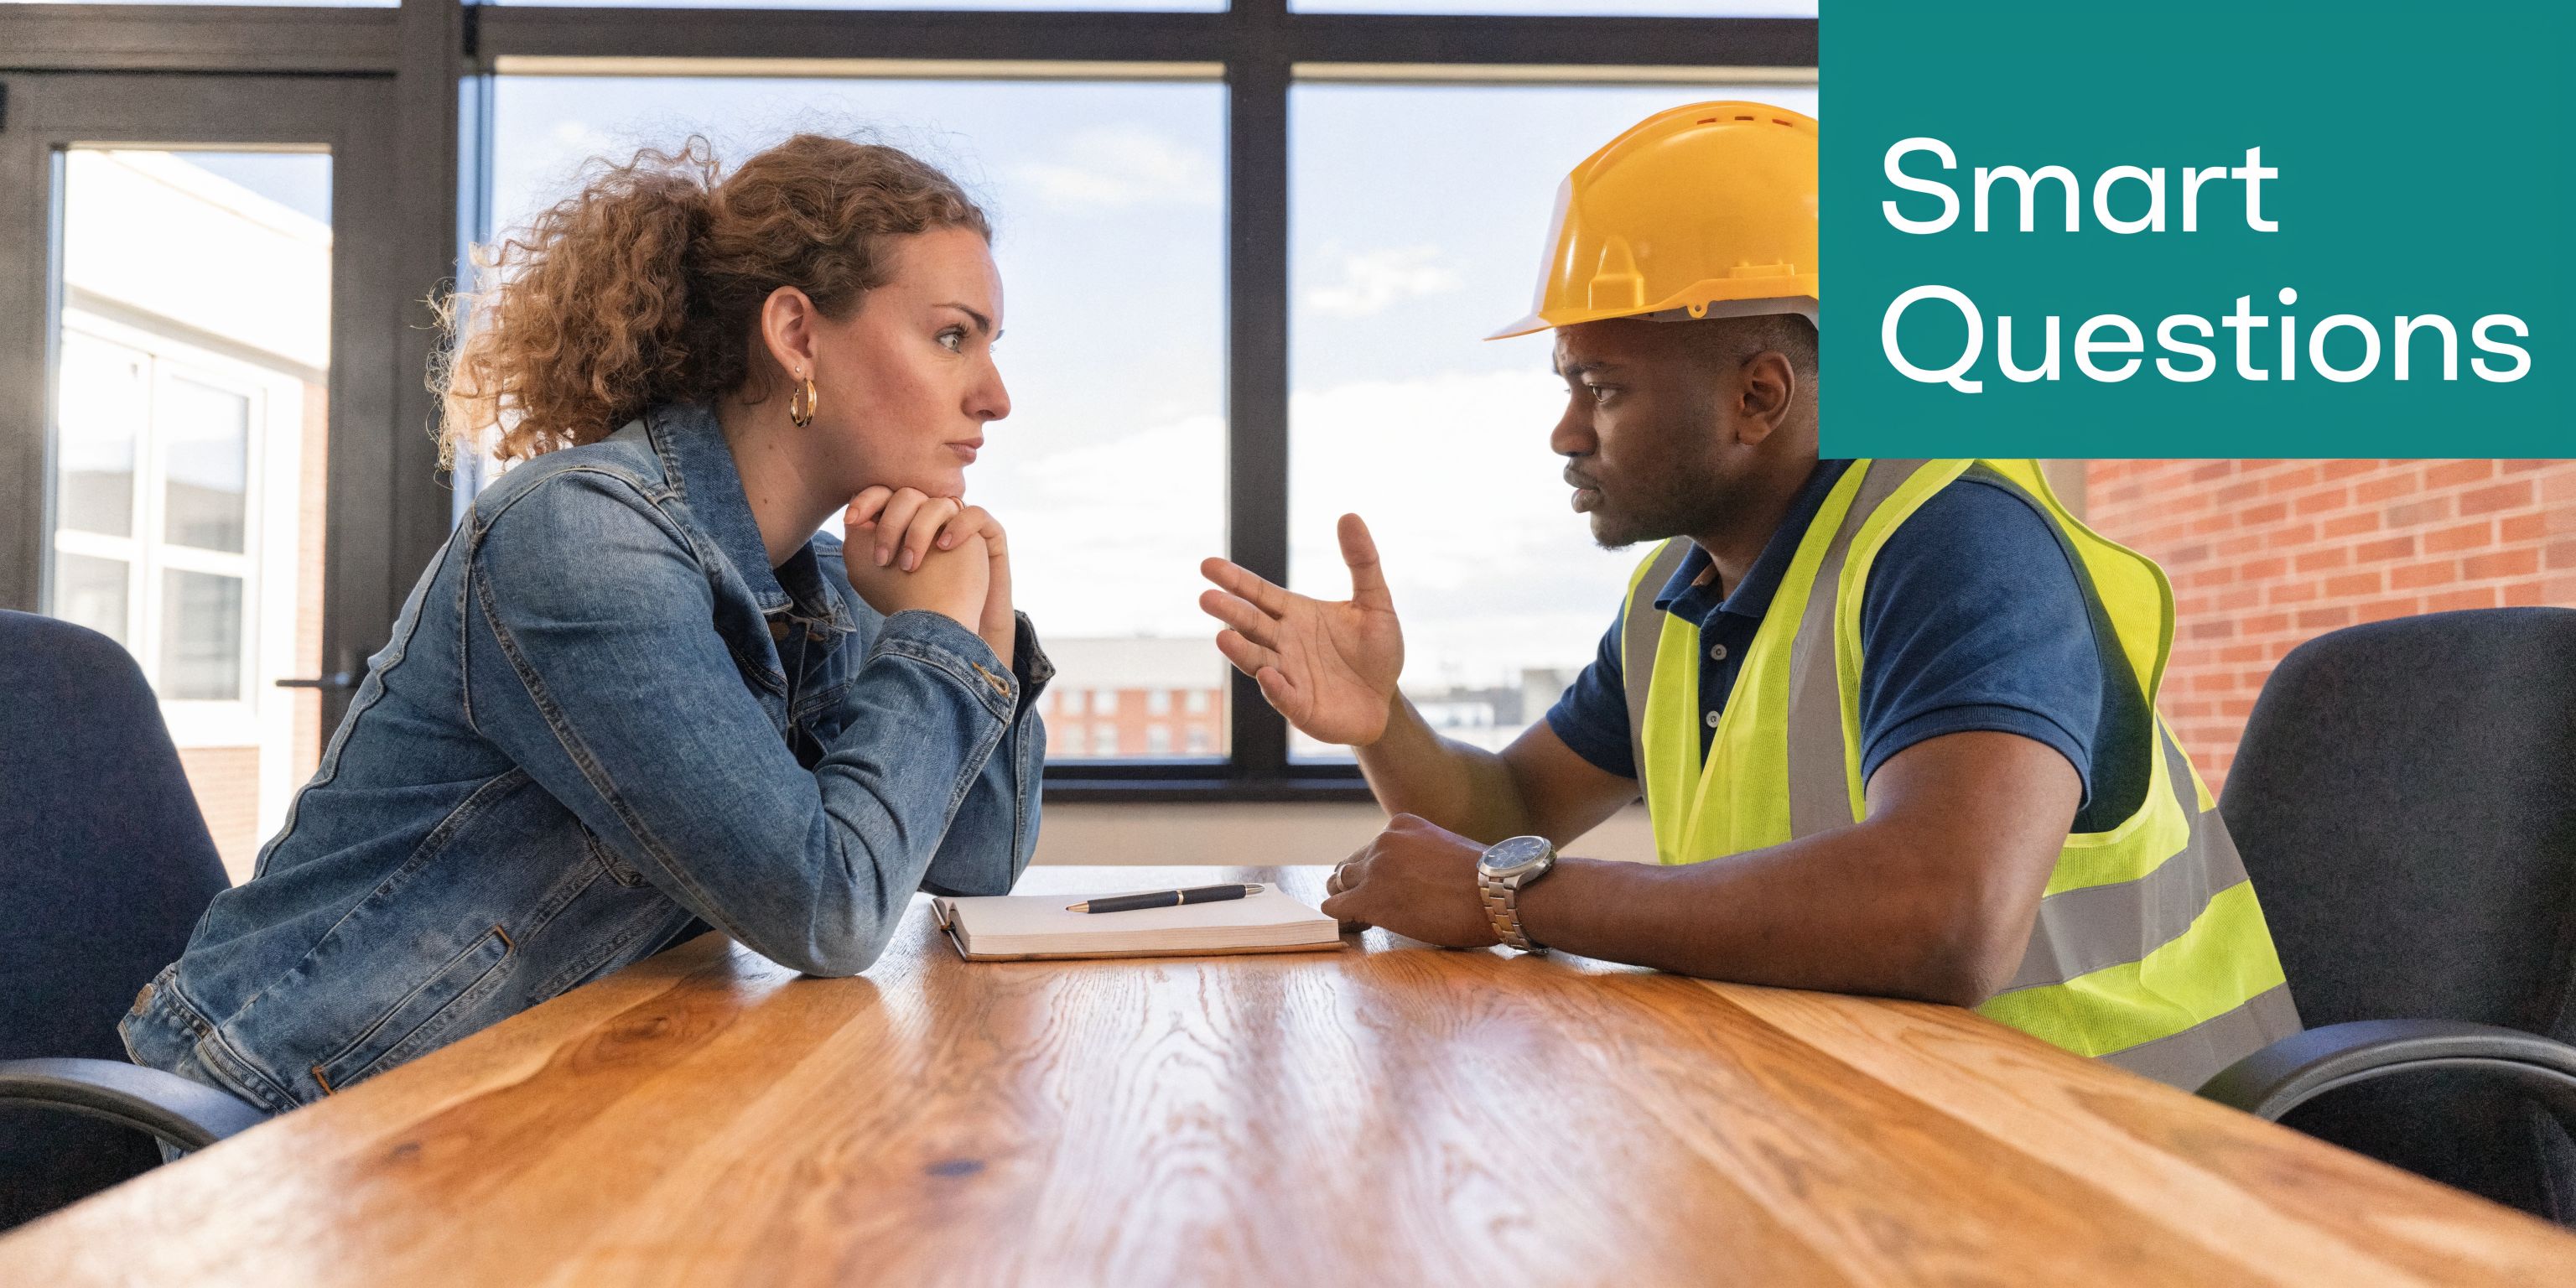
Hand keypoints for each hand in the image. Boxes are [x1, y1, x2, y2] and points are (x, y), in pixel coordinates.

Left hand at [843, 487, 989, 632]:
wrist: (948, 627)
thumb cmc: (908, 599)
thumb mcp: (871, 571)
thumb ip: (858, 541)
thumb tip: (852, 517)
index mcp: (903, 517)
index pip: (885, 493)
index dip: (867, 499)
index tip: (852, 519)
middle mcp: (930, 514)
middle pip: (908, 494)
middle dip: (890, 523)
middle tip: (881, 558)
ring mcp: (959, 522)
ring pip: (938, 503)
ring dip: (918, 532)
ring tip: (909, 565)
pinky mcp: (987, 533)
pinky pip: (976, 514)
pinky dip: (959, 526)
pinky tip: (943, 547)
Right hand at [1198, 513, 1402, 745]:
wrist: (1385, 700)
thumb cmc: (1376, 650)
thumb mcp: (1375, 602)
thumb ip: (1362, 562)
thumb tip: (1350, 515)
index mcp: (1295, 614)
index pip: (1258, 593)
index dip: (1234, 580)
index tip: (1208, 565)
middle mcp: (1284, 643)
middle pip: (1250, 623)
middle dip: (1229, 611)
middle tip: (1206, 598)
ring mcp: (1288, 675)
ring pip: (1256, 659)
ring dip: (1240, 650)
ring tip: (1223, 636)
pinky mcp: (1299, 706)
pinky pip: (1283, 695)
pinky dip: (1274, 686)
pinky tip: (1268, 674)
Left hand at [1318, 814, 1497, 948]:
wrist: (1497, 893)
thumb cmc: (1485, 879)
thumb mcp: (1448, 848)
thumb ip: (1422, 855)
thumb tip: (1415, 878)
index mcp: (1402, 825)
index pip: (1372, 849)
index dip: (1377, 873)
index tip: (1390, 890)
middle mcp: (1383, 841)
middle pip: (1352, 866)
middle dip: (1360, 886)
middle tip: (1375, 906)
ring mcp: (1374, 869)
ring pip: (1339, 884)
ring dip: (1349, 901)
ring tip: (1365, 919)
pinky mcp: (1369, 899)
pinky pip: (1334, 908)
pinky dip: (1342, 919)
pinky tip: (1357, 928)